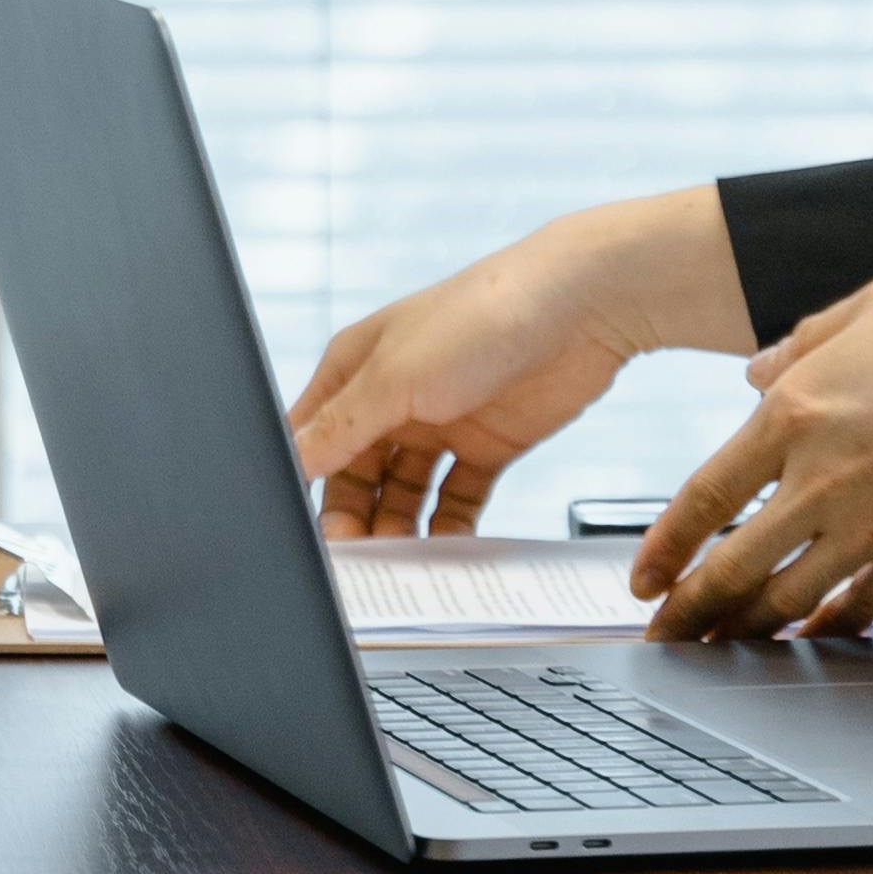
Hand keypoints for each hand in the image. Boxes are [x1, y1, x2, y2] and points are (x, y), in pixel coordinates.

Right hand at [287, 188, 751, 538]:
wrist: (581, 308)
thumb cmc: (480, 315)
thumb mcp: (395, 376)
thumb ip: (342, 427)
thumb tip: (291, 463)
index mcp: (355, 369)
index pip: (311, 440)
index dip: (305, 487)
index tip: (312, 538)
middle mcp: (392, 397)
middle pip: (355, 476)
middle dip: (354, 518)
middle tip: (362, 563)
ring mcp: (440, 422)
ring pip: (403, 493)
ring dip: (398, 528)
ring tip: (404, 565)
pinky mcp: (487, 446)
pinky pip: (456, 499)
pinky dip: (447, 527)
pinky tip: (446, 551)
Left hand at [632, 265, 872, 639]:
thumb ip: (801, 341)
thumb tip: (754, 371)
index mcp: (795, 410)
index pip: (705, 496)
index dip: (667, 548)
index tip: (645, 580)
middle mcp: (822, 477)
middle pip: (734, 566)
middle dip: (690, 613)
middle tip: (664, 640)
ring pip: (790, 598)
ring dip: (748, 632)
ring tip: (722, 654)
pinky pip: (862, 607)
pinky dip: (830, 630)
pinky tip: (813, 641)